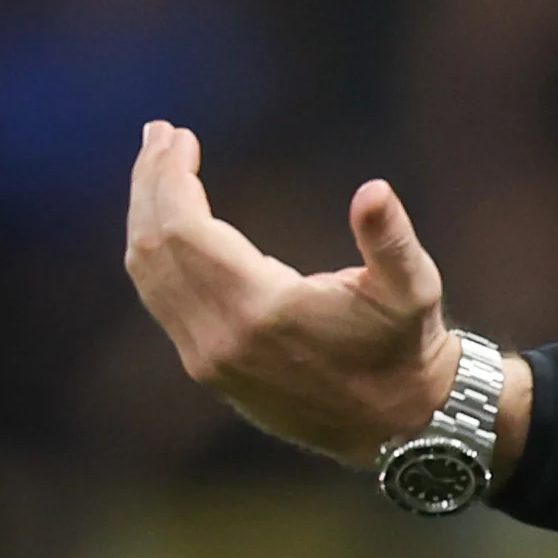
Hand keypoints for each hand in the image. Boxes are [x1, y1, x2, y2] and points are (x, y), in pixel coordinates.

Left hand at [124, 120, 462, 465]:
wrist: (397, 422)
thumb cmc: (407, 345)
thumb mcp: (413, 286)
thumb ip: (389, 237)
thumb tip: (373, 190)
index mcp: (260, 310)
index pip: (184, 231)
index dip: (172, 177)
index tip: (177, 134)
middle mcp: (219, 338)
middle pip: (152, 248)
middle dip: (149, 185)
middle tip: (159, 135)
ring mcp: (207, 359)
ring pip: (148, 277)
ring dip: (145, 217)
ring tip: (159, 169)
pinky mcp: (208, 370)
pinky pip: (161, 300)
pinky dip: (155, 253)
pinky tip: (171, 225)